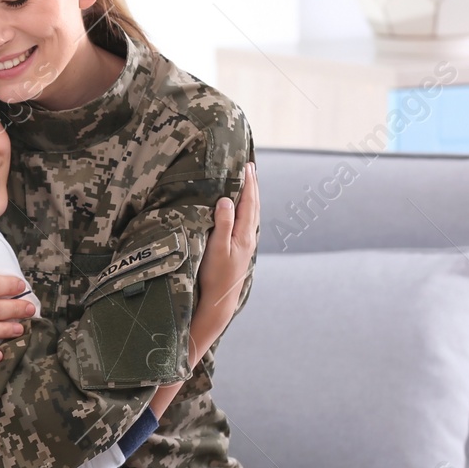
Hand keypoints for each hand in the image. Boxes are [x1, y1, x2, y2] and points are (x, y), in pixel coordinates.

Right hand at [193, 161, 259, 356]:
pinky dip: (246, 210)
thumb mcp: (216, 248)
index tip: (247, 165)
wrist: (220, 302)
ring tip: (248, 183)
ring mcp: (246, 245)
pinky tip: (242, 211)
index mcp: (244, 234)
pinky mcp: (241, 251)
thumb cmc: (215, 276)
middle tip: (250, 167)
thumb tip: (227, 199)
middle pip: (253, 206)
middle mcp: (248, 237)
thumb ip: (223, 223)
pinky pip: (247, 223)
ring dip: (251, 197)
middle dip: (252, 185)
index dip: (248, 183)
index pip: (248, 202)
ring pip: (251, 214)